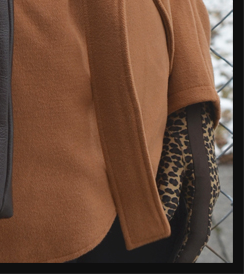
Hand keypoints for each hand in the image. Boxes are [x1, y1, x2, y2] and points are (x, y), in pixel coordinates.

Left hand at [156, 102, 219, 261]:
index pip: (197, 235)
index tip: (174, 265)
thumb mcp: (171, 163)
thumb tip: (160, 221)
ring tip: (161, 244)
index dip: (185, 253)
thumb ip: (166, 192)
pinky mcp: (194, 175)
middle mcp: (206, 192)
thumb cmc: (180, 133)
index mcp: (204, 193)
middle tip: (164, 258)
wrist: (189, 109)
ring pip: (191, 216)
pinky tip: (164, 218)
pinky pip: (187, 203)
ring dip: (179, 231)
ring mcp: (201, 184)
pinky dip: (178, 216)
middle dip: (181, 245)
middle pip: (195, 229)